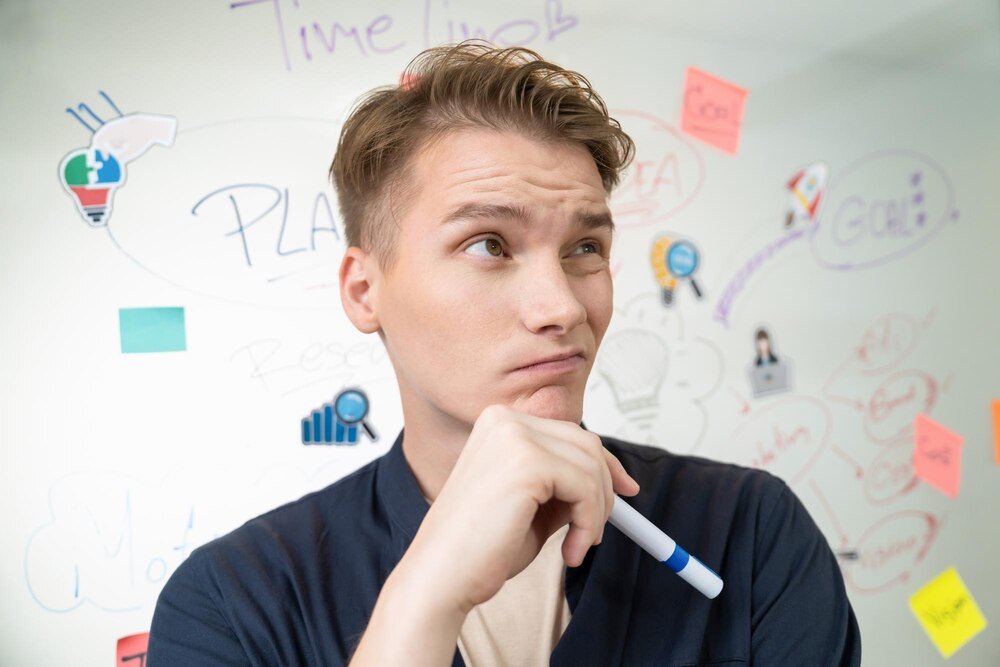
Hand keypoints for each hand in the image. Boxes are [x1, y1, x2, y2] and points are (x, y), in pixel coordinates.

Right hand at [398, 404, 640, 615]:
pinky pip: (585, 487)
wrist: (441, 578)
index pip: (570, 432)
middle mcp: (504, 420)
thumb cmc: (479, 550)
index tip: (627, 490)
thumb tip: (611, 482)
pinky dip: (589, 523)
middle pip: (586, 443)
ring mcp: (514, 436)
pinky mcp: (527, 461)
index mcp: (498, 424)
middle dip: (606, 488)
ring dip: (595, 513)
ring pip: (590, 466)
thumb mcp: (531, 507)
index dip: (604, 462)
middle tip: (598, 532)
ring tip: (576, 548)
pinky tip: (569, 552)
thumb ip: (562, 486)